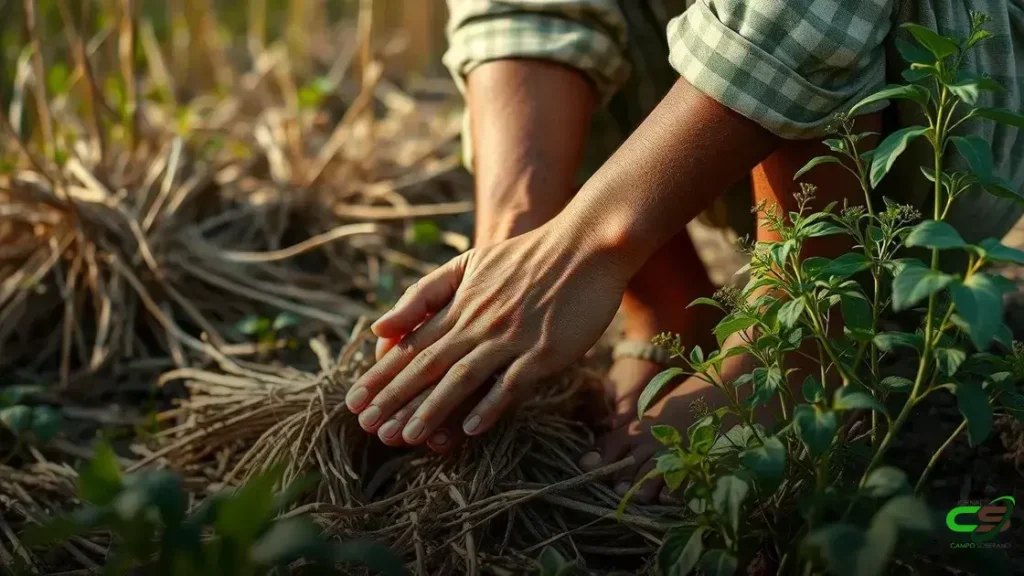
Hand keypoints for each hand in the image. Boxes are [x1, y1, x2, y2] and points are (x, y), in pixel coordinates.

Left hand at [346, 220, 628, 445]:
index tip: (355, 401)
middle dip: (394, 398)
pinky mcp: (545, 350)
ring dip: (433, 408)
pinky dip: (492, 405)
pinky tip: (471, 428)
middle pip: (429, 365)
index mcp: (460, 305)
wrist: (586, 244)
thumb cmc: (528, 256)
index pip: (412, 345)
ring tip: (405, 436)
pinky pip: (513, 383)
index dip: (382, 375)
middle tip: (366, 426)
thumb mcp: (469, 263)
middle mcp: (480, 323)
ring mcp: (512, 337)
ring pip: (464, 377)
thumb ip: (425, 294)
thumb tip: (380, 327)